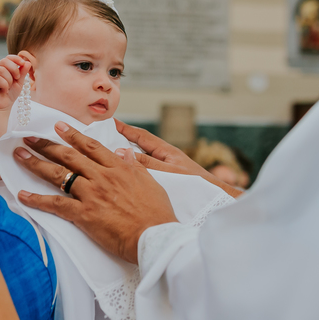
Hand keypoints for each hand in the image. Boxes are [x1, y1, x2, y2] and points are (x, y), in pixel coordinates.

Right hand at [0, 54, 32, 109]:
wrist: (2, 107)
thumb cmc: (9, 94)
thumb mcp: (19, 82)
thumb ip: (23, 73)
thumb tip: (27, 62)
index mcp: (3, 68)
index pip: (8, 57)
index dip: (16, 58)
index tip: (23, 63)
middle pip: (4, 61)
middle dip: (14, 69)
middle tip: (17, 78)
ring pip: (1, 70)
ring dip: (9, 80)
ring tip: (8, 87)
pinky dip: (4, 85)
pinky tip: (3, 91)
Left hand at [14, 122, 176, 263]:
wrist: (154, 236)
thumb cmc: (157, 213)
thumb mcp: (150, 182)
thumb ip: (135, 166)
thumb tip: (125, 152)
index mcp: (118, 167)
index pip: (91, 146)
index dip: (73, 135)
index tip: (59, 126)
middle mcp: (102, 177)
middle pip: (69, 156)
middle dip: (46, 144)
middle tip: (29, 137)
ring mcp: (91, 194)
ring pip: (58, 174)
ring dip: (36, 163)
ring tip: (20, 155)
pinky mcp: (84, 214)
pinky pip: (55, 204)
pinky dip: (37, 199)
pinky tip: (22, 194)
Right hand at [115, 121, 243, 198]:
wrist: (214, 197)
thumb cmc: (195, 184)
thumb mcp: (167, 171)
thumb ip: (145, 163)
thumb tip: (121, 153)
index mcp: (165, 150)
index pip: (141, 136)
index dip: (125, 129)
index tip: (111, 122)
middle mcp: (165, 156)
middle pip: (140, 144)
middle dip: (123, 139)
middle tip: (105, 135)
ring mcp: (166, 167)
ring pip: (142, 157)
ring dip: (127, 154)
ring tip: (110, 152)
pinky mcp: (167, 178)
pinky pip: (145, 169)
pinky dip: (134, 167)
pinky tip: (126, 172)